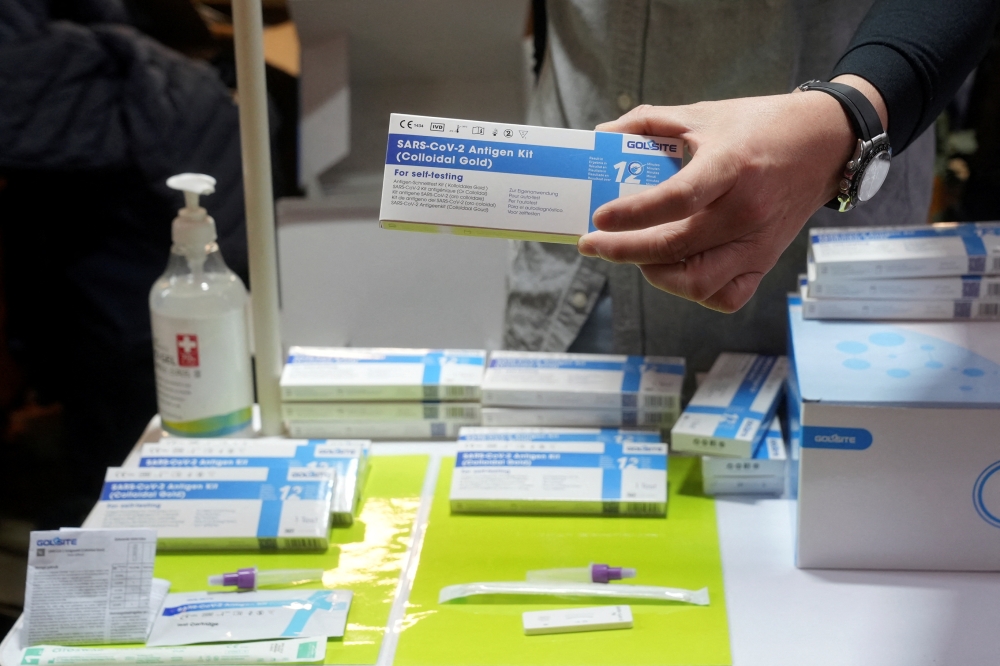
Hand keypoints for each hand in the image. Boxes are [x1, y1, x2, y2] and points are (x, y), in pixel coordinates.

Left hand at [577, 75, 885, 312]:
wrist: (826, 143)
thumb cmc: (760, 126)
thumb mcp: (704, 113)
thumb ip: (649, 122)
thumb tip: (601, 135)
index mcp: (731, 166)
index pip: (677, 199)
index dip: (633, 213)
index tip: (598, 218)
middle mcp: (747, 211)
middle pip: (676, 247)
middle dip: (624, 251)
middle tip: (593, 244)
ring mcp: (758, 243)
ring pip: (698, 282)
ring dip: (656, 274)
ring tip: (634, 254)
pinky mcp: (766, 262)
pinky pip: (725, 296)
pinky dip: (694, 292)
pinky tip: (674, 270)